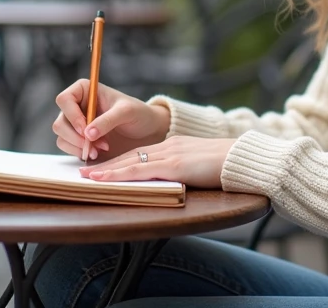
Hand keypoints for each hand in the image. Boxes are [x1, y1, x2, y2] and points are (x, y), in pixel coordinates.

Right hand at [53, 79, 169, 161]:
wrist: (146, 130)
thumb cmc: (138, 113)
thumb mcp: (126, 112)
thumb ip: (107, 120)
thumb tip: (87, 133)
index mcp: (85, 90)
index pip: (64, 99)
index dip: (71, 115)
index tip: (85, 129)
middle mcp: (76, 106)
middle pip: (59, 122)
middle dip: (75, 136)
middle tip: (94, 144)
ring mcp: (76, 124)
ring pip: (61, 137)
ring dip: (79, 146)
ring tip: (101, 149)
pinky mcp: (79, 140)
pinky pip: (68, 148)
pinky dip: (80, 153)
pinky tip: (98, 154)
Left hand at [79, 136, 237, 189]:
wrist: (243, 158)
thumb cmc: (227, 164)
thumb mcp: (200, 164)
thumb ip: (185, 169)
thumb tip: (175, 181)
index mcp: (174, 146)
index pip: (141, 154)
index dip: (120, 161)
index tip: (103, 166)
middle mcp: (169, 146)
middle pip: (131, 156)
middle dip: (108, 164)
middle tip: (85, 171)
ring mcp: (170, 155)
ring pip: (131, 162)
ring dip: (108, 170)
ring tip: (88, 177)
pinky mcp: (174, 166)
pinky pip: (141, 171)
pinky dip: (121, 175)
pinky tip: (107, 180)